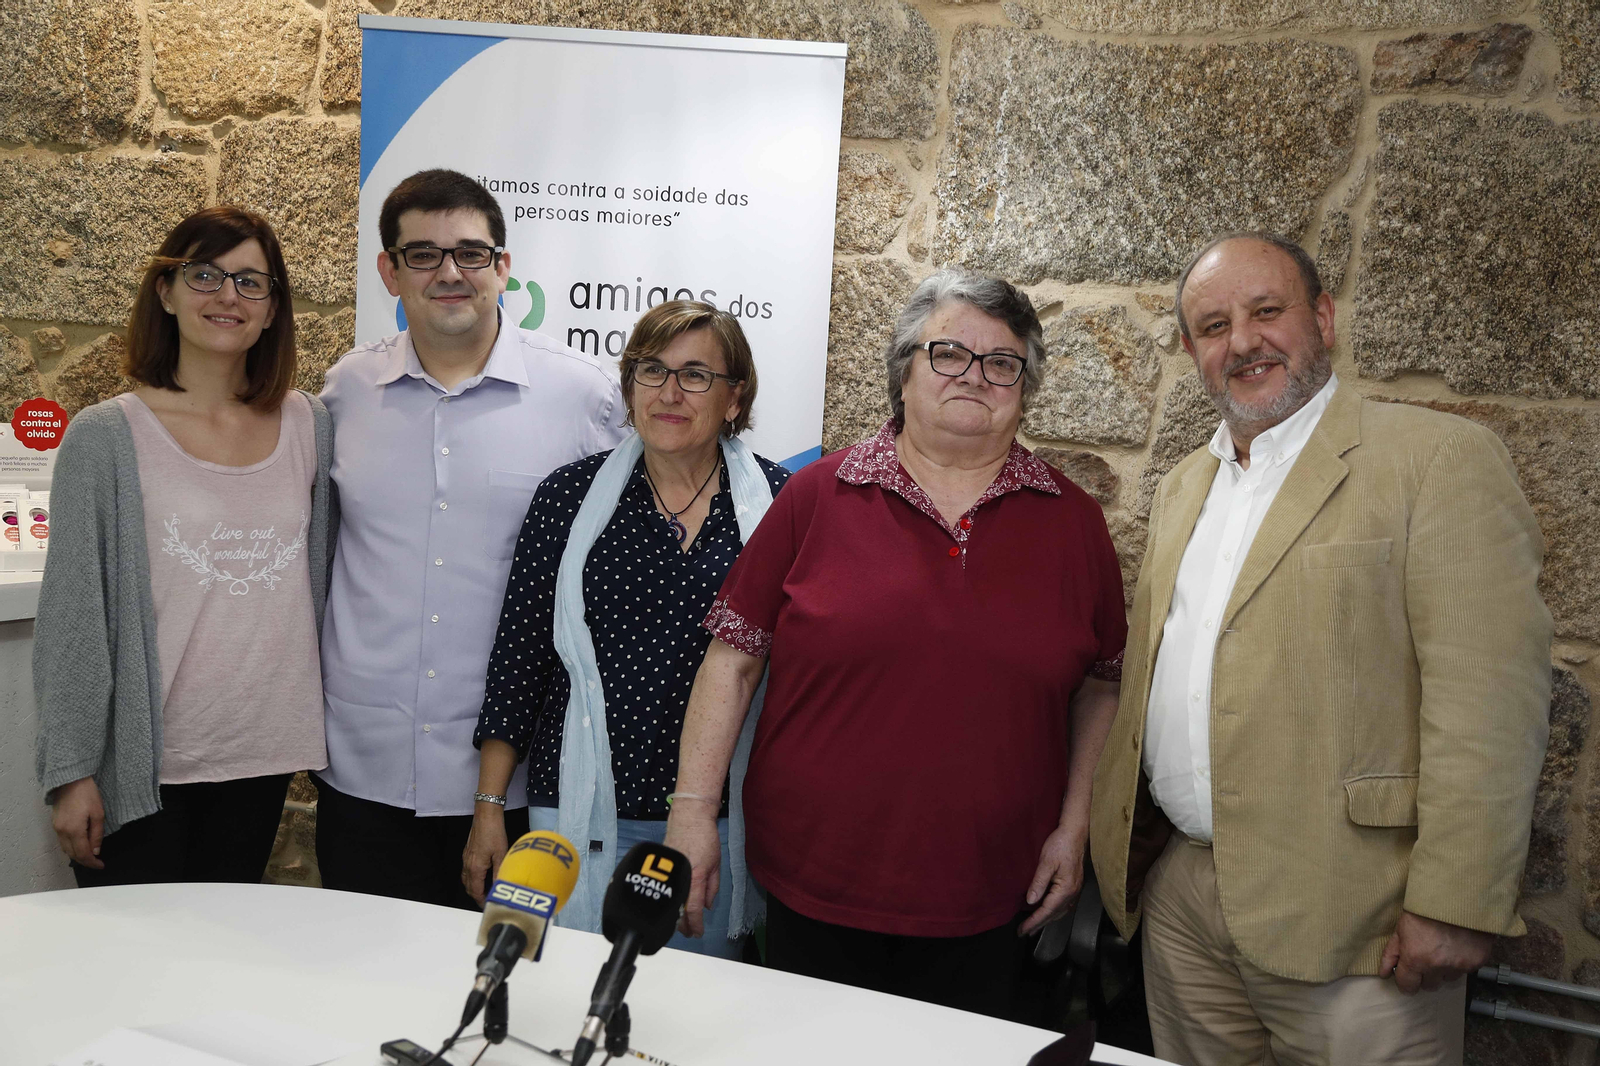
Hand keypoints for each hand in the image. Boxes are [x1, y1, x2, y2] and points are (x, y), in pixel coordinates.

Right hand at [51, 777, 104, 868]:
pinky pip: (62, 842)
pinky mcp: (55, 823)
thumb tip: (95, 851)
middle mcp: (62, 832)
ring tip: (89, 856)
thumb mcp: (98, 814)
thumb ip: (97, 834)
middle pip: (72, 854)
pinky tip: (79, 845)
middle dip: (85, 861)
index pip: (83, 854)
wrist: (70, 780)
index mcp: (74, 830)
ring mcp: (56, 828)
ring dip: (77, 855)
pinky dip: (71, 847)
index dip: (92, 862)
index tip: (101, 865)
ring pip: (66, 849)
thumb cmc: (87, 794)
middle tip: (96, 862)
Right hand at [461, 805, 509, 906]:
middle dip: (477, 896)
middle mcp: (467, 865)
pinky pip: (466, 871)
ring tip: (485, 891)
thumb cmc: (494, 833)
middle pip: (469, 888)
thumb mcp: (501, 854)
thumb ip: (499, 873)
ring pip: (466, 879)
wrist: (486, 816)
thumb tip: (500, 887)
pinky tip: (481, 876)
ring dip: (473, 887)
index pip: (476, 891)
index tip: (488, 906)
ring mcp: (466, 858)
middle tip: (487, 900)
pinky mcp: (467, 852)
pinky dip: (472, 878)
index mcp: (475, 868)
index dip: (481, 901)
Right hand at [664, 804, 720, 937]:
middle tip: (690, 932)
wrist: (689, 817)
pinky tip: (673, 905)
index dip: (695, 924)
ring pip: (670, 901)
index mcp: (696, 877)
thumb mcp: (716, 863)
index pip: (693, 908)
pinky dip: (670, 900)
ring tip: (682, 923)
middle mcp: (681, 877)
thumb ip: (712, 887)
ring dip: (676, 914)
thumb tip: (707, 905)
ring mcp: (668, 871)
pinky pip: (666, 888)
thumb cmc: (705, 837)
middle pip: (678, 909)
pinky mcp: (661, 865)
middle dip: (684, 924)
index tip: (698, 933)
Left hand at [1019, 824, 1085, 935]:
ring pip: (1060, 912)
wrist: (1076, 833)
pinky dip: (1053, 912)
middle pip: (1054, 915)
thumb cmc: (1061, 845)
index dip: (1033, 922)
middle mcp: (1072, 893)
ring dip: (1046, 920)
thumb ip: (1039, 882)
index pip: (1047, 911)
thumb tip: (1031, 901)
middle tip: (1023, 933)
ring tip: (1034, 927)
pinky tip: (1048, 912)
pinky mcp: (1073, 885)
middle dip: (1038, 925)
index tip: (1021, 930)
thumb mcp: (1046, 862)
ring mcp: (1074, 890)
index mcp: (1065, 889)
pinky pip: (1063, 905)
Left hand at [1380, 910, 1493, 993]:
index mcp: (1415, 959)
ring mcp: (1459, 966)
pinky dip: (1460, 962)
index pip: (1408, 987)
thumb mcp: (1401, 928)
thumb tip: (1384, 973)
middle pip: (1429, 986)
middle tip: (1425, 958)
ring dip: (1444, 970)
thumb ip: (1392, 953)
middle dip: (1425, 976)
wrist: (1457, 895)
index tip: (1407, 975)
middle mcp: (1438, 967)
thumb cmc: (1424, 908)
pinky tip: (1457, 945)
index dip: (1405, 981)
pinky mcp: (1477, 962)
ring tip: (1442, 948)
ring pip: (1448, 979)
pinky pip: (1465, 970)